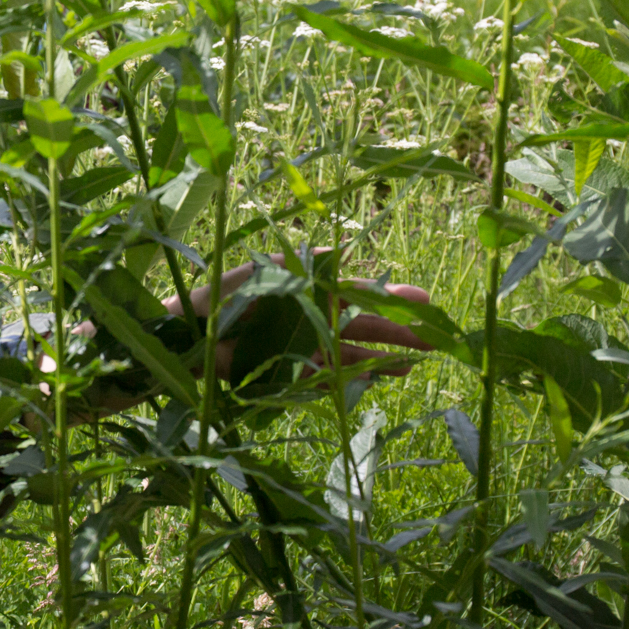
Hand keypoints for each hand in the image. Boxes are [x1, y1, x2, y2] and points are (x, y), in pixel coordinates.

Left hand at [165, 254, 434, 380]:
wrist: (192, 333)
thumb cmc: (227, 295)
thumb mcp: (270, 273)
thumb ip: (307, 266)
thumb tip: (345, 252)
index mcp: (314, 290)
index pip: (362, 295)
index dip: (392, 298)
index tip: (423, 300)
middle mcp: (316, 320)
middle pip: (367, 326)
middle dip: (401, 330)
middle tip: (436, 336)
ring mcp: (308, 348)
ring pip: (355, 354)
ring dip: (385, 357)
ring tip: (417, 361)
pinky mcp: (293, 373)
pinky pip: (329, 377)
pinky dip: (352, 377)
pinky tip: (378, 376)